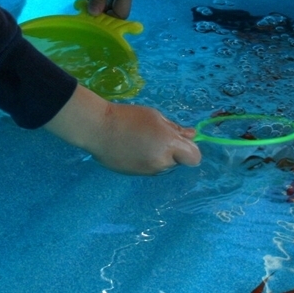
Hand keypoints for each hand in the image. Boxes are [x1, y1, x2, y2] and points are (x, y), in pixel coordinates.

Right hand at [44, 84, 201, 174]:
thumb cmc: (128, 117)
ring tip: (140, 141)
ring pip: (163, 166)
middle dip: (172, 151)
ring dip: (159, 156)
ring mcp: (149, 172)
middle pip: (178, 161)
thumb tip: (191, 135)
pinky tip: (131, 149)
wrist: (98, 129)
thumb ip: (175, 128)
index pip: (194, 158)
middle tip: (155, 136)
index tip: (180, 140)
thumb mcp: (155, 116)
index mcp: (169, 145)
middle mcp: (162, 163)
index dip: (190, 149)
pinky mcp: (136, 175)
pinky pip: (149, 169)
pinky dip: (145, 160)